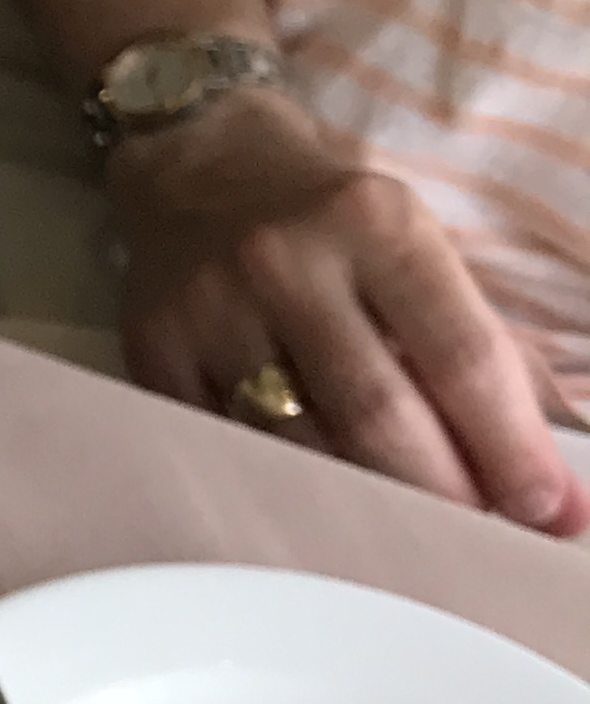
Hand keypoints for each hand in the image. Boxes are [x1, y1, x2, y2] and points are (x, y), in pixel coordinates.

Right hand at [109, 89, 589, 534]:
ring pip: (298, 446)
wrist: (198, 162)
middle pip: (379, 415)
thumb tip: (534, 475)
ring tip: (406, 536)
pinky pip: (227, 449)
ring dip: (365, 507)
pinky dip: (281, 490)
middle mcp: (287, 260)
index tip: (549, 514)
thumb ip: (466, 344)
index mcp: (373, 222)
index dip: (511, 447)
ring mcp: (211, 309)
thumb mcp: (414, 241)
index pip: (460, 356)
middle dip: (443, 496)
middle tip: (480, 542)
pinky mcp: (154, 349)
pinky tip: (317, 511)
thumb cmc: (329, 213)